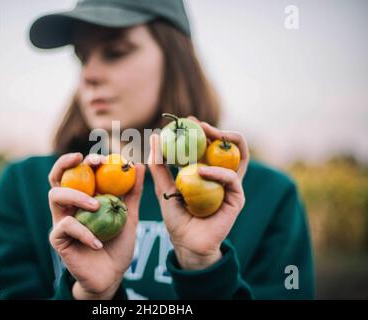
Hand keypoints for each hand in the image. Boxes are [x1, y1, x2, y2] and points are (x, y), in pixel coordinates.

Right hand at [48, 152, 144, 298]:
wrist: (112, 275)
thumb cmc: (118, 243)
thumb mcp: (129, 215)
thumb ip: (132, 192)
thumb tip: (138, 164)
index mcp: (83, 197)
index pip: (77, 172)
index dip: (85, 160)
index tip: (102, 158)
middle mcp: (68, 206)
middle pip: (56, 177)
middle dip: (66, 164)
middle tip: (84, 160)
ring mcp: (61, 221)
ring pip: (54, 196)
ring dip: (76, 196)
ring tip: (96, 205)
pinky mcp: (58, 239)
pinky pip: (65, 227)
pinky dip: (84, 232)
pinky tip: (98, 243)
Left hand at [148, 118, 249, 269]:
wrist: (185, 242)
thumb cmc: (176, 216)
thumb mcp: (163, 187)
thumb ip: (159, 165)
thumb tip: (153, 137)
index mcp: (207, 170)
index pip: (209, 144)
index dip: (200, 130)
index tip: (185, 121)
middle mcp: (222, 174)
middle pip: (226, 145)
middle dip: (214, 130)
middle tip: (198, 124)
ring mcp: (231, 185)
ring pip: (239, 155)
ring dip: (225, 140)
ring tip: (208, 134)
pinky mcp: (237, 198)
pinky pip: (232, 179)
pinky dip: (217, 172)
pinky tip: (201, 170)